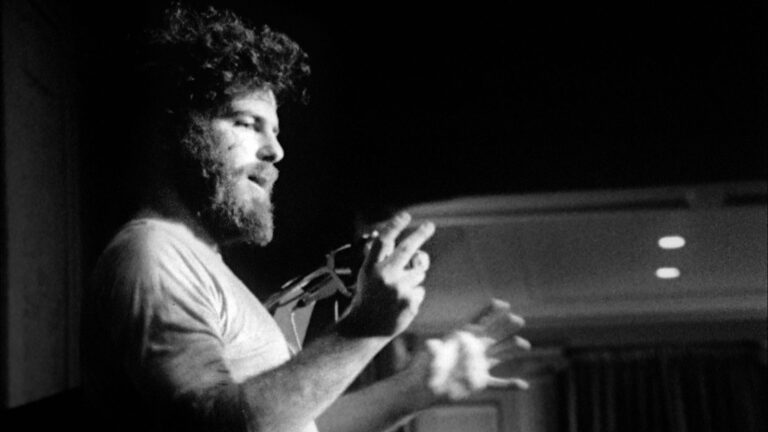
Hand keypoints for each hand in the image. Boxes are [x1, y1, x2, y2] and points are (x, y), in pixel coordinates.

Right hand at [337, 212, 434, 337]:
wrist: (366, 328)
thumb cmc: (369, 297)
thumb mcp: (368, 275)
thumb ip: (387, 260)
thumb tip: (414, 249)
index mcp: (370, 267)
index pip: (383, 241)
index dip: (394, 226)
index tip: (406, 215)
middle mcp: (384, 276)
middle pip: (407, 249)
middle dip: (420, 234)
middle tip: (429, 225)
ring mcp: (398, 288)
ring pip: (418, 273)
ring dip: (412, 279)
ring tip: (396, 293)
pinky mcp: (410, 301)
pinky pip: (420, 289)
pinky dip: (413, 295)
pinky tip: (399, 304)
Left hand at [408, 299, 530, 400]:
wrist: (424, 388)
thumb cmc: (424, 368)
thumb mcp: (428, 356)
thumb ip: (432, 350)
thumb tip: (431, 344)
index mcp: (462, 337)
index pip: (479, 321)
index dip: (490, 311)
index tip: (503, 304)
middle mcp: (474, 348)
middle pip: (493, 334)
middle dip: (505, 326)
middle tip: (518, 320)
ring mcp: (478, 364)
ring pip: (499, 354)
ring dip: (512, 349)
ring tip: (525, 344)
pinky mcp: (479, 382)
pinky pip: (498, 383)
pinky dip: (510, 384)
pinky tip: (523, 385)